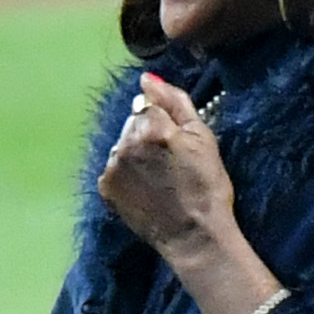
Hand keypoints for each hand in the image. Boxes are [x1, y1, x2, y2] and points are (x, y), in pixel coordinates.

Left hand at [100, 72, 285, 313]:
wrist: (194, 236)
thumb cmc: (207, 186)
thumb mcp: (202, 138)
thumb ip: (174, 101)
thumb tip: (147, 78)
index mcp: (151, 127)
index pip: (148, 104)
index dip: (165, 122)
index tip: (176, 143)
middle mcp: (125, 144)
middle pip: (132, 122)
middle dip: (147, 133)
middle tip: (170, 161)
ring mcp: (112, 167)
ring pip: (121, 144)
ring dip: (135, 152)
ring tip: (158, 176)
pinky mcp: (106, 189)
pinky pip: (114, 167)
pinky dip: (126, 172)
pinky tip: (146, 187)